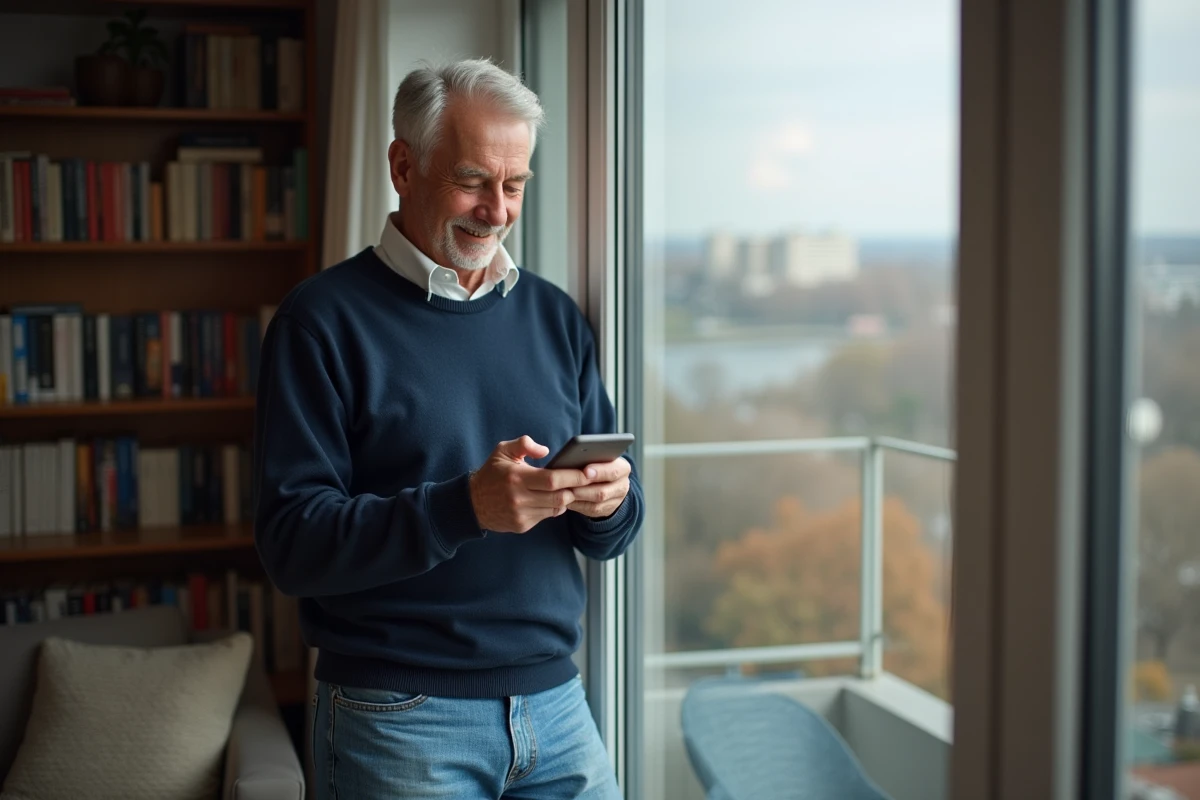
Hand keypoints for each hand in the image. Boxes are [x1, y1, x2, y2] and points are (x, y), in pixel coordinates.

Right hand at [469, 436, 591, 533]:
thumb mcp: (503, 451)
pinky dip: (553, 507)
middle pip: (559, 497)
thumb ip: (524, 444)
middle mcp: (519, 498)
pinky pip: (546, 516)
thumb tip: (546, 451)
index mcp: (516, 478)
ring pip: (556, 509)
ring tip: (568, 488)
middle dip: (575, 490)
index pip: (553, 480)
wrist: (472, 503)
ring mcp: (521, 514)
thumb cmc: (492, 473)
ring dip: (565, 499)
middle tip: (584, 481)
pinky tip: (551, 499)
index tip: (588, 472)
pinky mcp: (522, 525)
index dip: (574, 477)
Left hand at [567, 457, 630, 518]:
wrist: (609, 481)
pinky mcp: (605, 510)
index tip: (585, 471)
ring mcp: (615, 501)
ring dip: (577, 498)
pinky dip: (576, 504)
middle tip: (566, 484)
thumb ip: (590, 457)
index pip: (613, 471)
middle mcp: (622, 486)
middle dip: (582, 489)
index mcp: (622, 468)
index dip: (599, 472)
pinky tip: (565, 499)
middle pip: (602, 492)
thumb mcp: (599, 458)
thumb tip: (572, 459)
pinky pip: (589, 510)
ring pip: (595, 503)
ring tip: (562, 492)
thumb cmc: (599, 464)